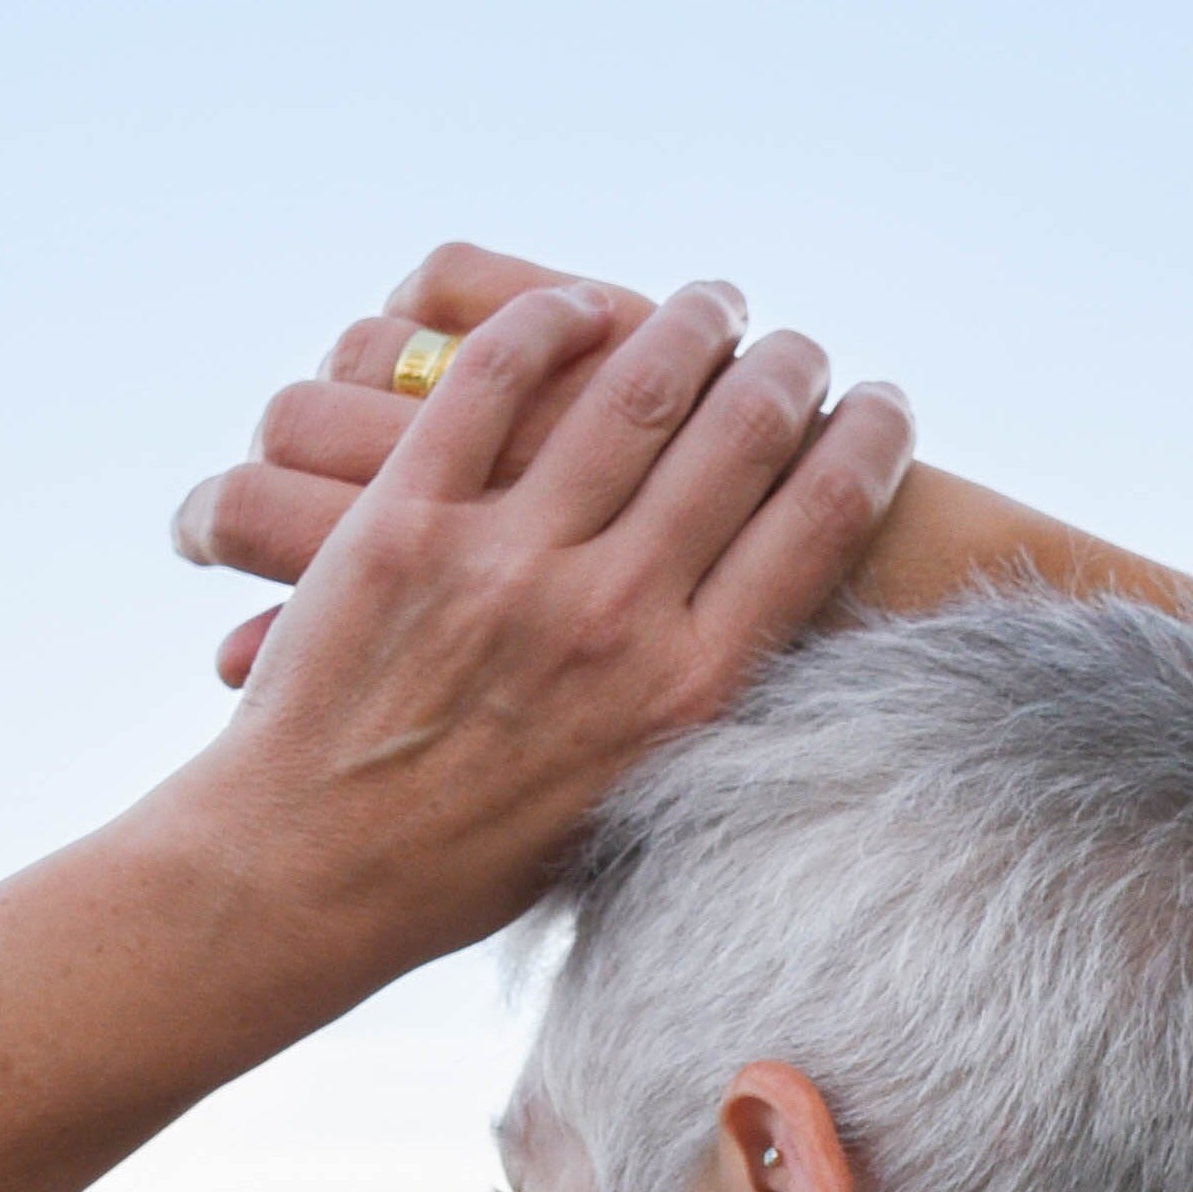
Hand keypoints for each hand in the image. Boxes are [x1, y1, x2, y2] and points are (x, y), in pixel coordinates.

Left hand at [158, 273, 912, 976]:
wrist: (310, 881)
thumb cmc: (475, 866)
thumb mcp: (628, 806)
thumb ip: (696, 716)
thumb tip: (775, 630)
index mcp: (684, 694)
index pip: (824, 517)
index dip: (871, 438)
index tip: (882, 404)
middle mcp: (611, 620)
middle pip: (744, 431)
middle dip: (787, 364)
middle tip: (794, 344)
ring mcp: (506, 564)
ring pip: (633, 383)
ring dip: (688, 323)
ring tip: (711, 310)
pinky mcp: (406, 520)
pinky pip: (494, 374)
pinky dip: (551, 321)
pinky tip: (582, 310)